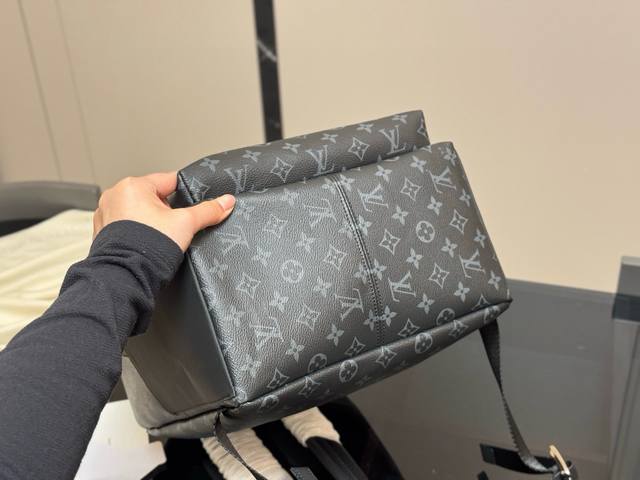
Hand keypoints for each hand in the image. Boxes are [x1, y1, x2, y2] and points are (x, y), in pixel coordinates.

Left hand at [93, 172, 234, 250]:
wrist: (127, 276)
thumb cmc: (149, 247)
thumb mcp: (186, 224)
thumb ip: (208, 210)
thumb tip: (227, 201)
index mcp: (134, 185)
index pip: (168, 180)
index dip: (185, 192)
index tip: (192, 203)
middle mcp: (115, 196)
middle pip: (153, 197)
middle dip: (166, 210)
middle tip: (175, 226)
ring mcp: (105, 214)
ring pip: (138, 212)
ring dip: (149, 221)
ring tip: (160, 237)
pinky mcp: (101, 232)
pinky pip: (125, 226)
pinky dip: (135, 232)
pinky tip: (145, 244)